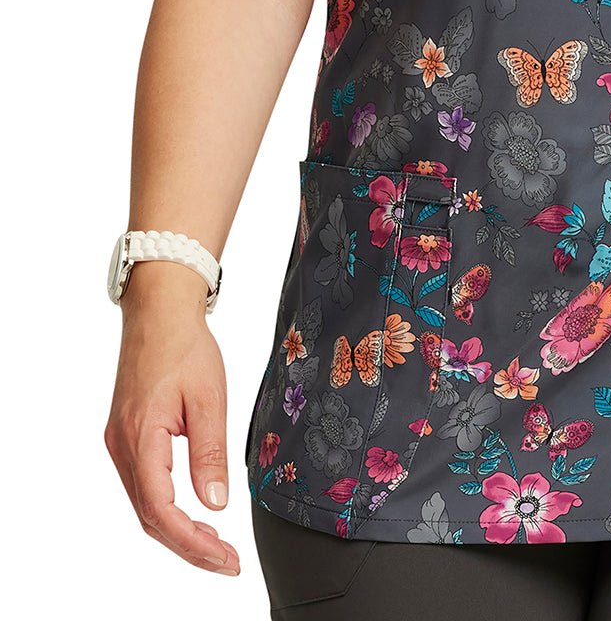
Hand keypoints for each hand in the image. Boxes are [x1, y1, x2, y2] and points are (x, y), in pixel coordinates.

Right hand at [103, 263, 240, 574]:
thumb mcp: (209, 398)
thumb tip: (215, 505)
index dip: (193, 544)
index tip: (225, 559)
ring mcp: (120, 441)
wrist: (158, 311)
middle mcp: (122, 446)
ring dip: (177, 530)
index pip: (161, 511)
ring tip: (216, 545)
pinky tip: (193, 514)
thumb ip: (210, 453)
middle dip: (188, 546)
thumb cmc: (186, 346)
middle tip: (227, 562)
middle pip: (149, 516)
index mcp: (141, 437)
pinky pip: (142, 485)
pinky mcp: (126, 435)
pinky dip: (166, 507)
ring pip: (144, 504)